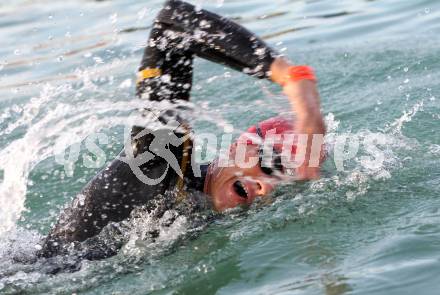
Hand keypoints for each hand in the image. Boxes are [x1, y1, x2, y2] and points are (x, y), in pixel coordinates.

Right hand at [270, 58, 325, 179]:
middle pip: (316, 147)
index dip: (315, 162)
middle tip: (309, 178)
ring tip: (303, 168)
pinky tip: (299, 150)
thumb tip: (296, 143)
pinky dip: (301, 141)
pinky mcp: (307, 111)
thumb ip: (301, 131)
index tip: (312, 176)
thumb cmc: (300, 101)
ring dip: (306, 156)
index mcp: (320, 128)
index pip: (318, 148)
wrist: (300, 82)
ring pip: (310, 141)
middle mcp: (320, 124)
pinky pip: (303, 129)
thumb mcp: (302, 118)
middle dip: (312, 164)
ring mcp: (314, 118)